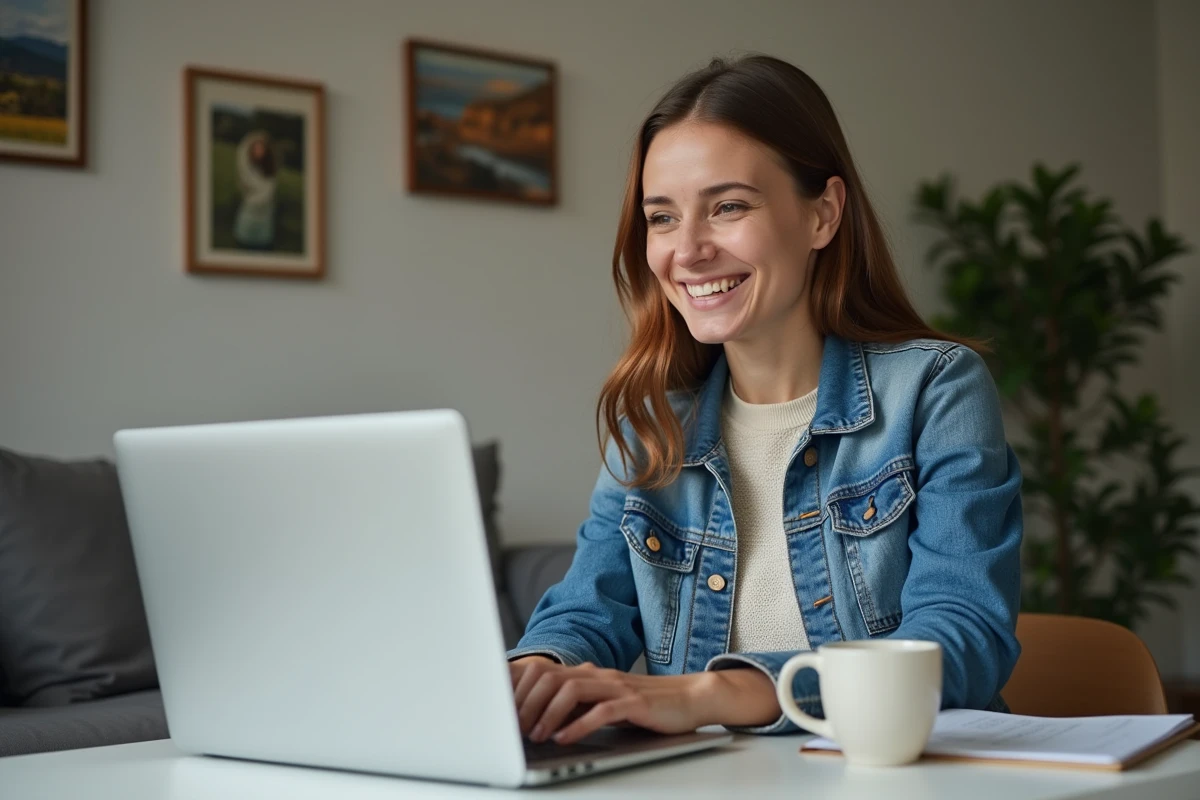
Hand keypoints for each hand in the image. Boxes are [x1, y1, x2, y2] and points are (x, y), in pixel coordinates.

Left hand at [508, 657, 780, 744]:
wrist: (690, 698)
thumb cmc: (646, 705)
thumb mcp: (605, 701)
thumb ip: (578, 705)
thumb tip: (540, 718)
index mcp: (589, 673)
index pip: (544, 672)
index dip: (520, 690)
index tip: (503, 712)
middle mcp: (599, 675)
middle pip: (551, 679)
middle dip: (527, 703)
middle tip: (513, 728)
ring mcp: (617, 686)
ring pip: (571, 691)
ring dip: (548, 715)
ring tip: (536, 736)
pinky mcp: (634, 703)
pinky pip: (600, 711)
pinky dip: (578, 726)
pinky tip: (565, 739)